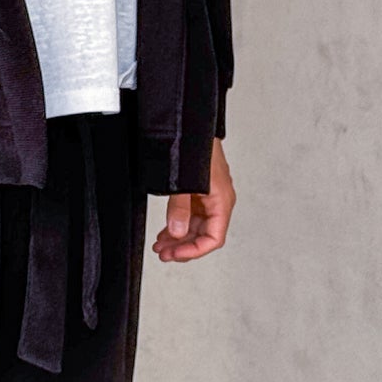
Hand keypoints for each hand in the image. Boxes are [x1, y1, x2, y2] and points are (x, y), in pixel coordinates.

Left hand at [152, 140, 233, 261]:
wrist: (194, 126)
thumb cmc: (197, 148)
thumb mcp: (185, 182)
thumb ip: (180, 208)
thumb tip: (176, 232)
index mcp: (222, 201)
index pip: (213, 238)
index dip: (194, 251)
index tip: (175, 254)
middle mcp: (218, 202)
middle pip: (203, 236)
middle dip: (183, 247)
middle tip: (162, 253)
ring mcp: (208, 197)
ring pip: (196, 227)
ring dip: (178, 238)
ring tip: (160, 246)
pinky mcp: (199, 192)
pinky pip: (190, 216)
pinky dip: (178, 225)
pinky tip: (165, 232)